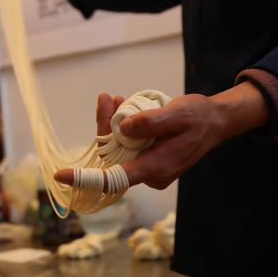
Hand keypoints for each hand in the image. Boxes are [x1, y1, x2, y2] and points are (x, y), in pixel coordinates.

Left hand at [54, 84, 268, 190]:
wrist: (215, 121)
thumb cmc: (199, 118)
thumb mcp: (177, 114)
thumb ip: (150, 123)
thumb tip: (122, 128)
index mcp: (156, 167)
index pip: (115, 178)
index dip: (86, 178)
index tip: (61, 176)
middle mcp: (149, 173)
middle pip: (112, 156)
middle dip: (104, 127)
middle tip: (107, 98)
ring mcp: (148, 167)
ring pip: (117, 148)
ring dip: (111, 124)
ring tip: (114, 99)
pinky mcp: (147, 158)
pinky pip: (125, 144)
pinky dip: (120, 127)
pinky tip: (122, 106)